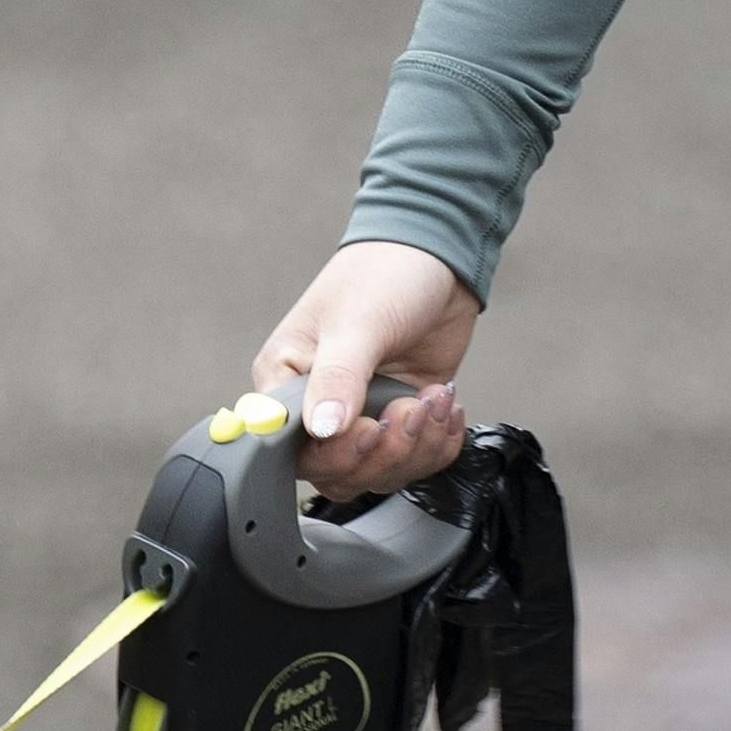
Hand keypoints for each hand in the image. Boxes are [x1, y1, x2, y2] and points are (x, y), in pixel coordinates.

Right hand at [251, 241, 481, 505]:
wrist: (438, 257)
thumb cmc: (382, 273)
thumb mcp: (356, 323)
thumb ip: (338, 379)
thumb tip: (322, 428)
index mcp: (285, 380)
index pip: (294, 449)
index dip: (336, 451)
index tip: (370, 427)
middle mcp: (317, 405)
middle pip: (338, 472)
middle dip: (384, 451)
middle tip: (410, 410)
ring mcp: (362, 415)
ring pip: (379, 473)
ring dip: (416, 446)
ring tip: (434, 400)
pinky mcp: (400, 418)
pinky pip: (415, 460)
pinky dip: (437, 443)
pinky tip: (445, 407)